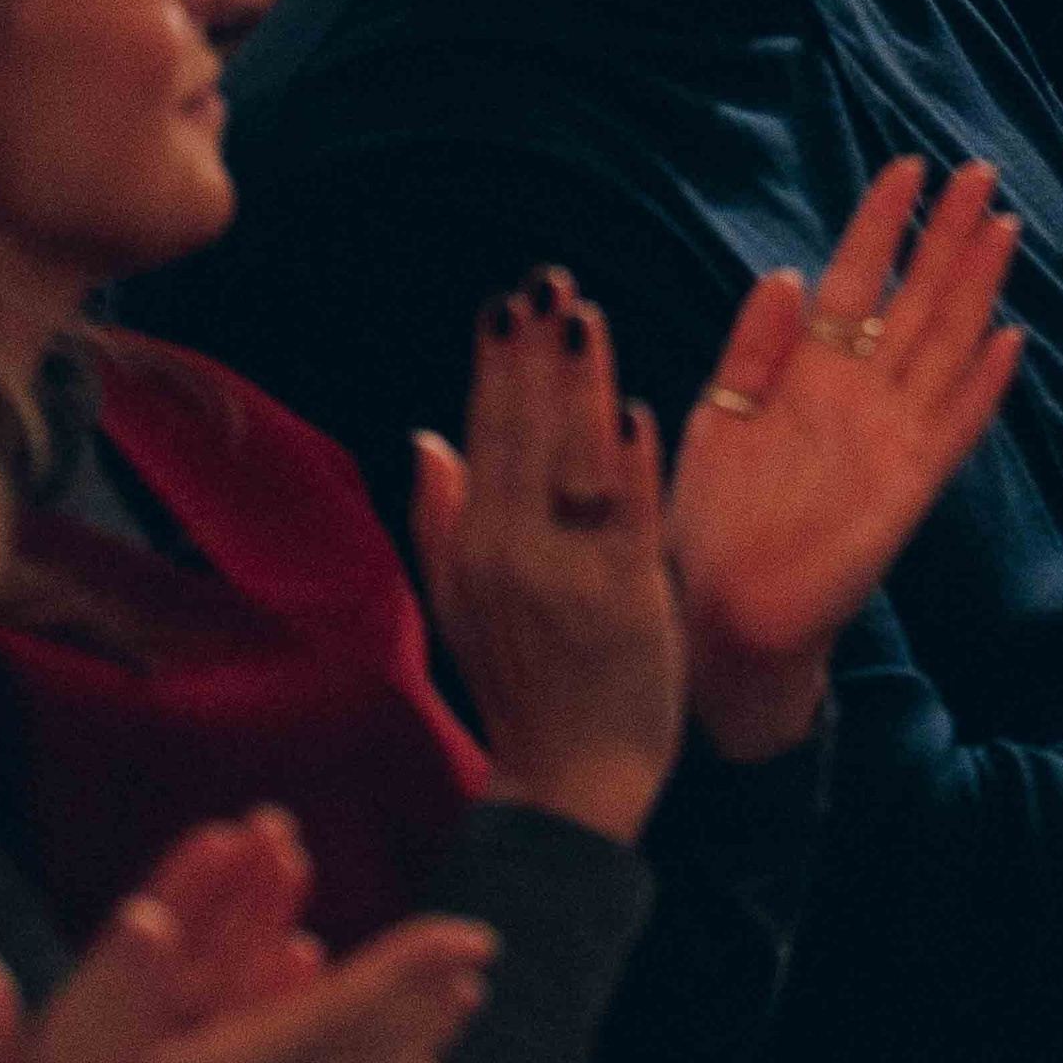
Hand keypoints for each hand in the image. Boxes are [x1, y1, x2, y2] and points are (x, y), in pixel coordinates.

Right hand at [411, 276, 687, 841]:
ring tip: (584, 318)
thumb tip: (427, 437)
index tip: (506, 301)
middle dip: (535, 355)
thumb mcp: (458, 603)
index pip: (484, 435)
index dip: (497, 365)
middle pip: (525, 435)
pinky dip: (631, 468)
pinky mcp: (628, 601)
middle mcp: (513, 554)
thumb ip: (441, 518)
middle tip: (547, 282)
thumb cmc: (520, 684)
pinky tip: (636, 413)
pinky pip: (628, 521)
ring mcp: (570, 576)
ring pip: (574, 463)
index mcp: (475, 548)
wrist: (569, 780)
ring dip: (579, 389)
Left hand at [670, 157, 1024, 761]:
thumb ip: (754, 347)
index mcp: (807, 373)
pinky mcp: (908, 488)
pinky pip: (955, 428)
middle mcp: (858, 396)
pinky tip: (1011, 342)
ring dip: (976, 289)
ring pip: (944, 346)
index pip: (853, 281)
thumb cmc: (711, 519)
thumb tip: (788, 271)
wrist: (720, 614)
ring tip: (1003, 228)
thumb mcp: (719, 416)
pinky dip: (983, 388)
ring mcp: (889, 438)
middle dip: (946, 236)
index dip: (879, 225)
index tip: (905, 168)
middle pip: (914, 300)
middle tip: (980, 172)